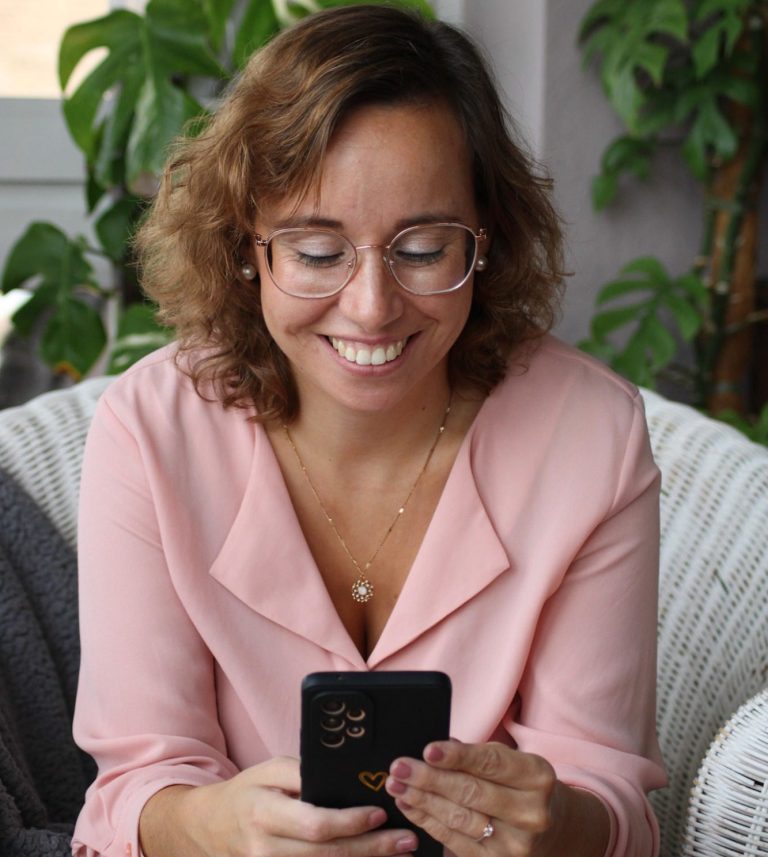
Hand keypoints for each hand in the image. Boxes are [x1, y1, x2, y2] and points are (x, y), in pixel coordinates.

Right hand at [140, 756, 418, 856]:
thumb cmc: (247, 792)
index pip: (315, 825)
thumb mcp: (269, 769)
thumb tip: (343, 778)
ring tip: (400, 853)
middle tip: (406, 840)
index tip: (379, 813)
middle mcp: (267, 850)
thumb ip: (302, 773)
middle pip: (327, 855)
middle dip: (372, 849)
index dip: (350, 822)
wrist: (210, 826)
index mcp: (265, 814)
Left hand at [384, 741, 608, 856]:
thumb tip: (435, 751)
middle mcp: (530, 813)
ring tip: (397, 786)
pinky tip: (410, 806)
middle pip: (471, 793)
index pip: (491, 764)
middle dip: (429, 779)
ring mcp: (515, 844)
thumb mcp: (514, 762)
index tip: (427, 750)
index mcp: (536, 777)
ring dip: (422, 802)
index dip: (457, 757)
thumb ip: (478, 755)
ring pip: (459, 819)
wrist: (556, 828)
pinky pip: (455, 842)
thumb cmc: (525, 785)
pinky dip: (428, 822)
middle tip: (399, 767)